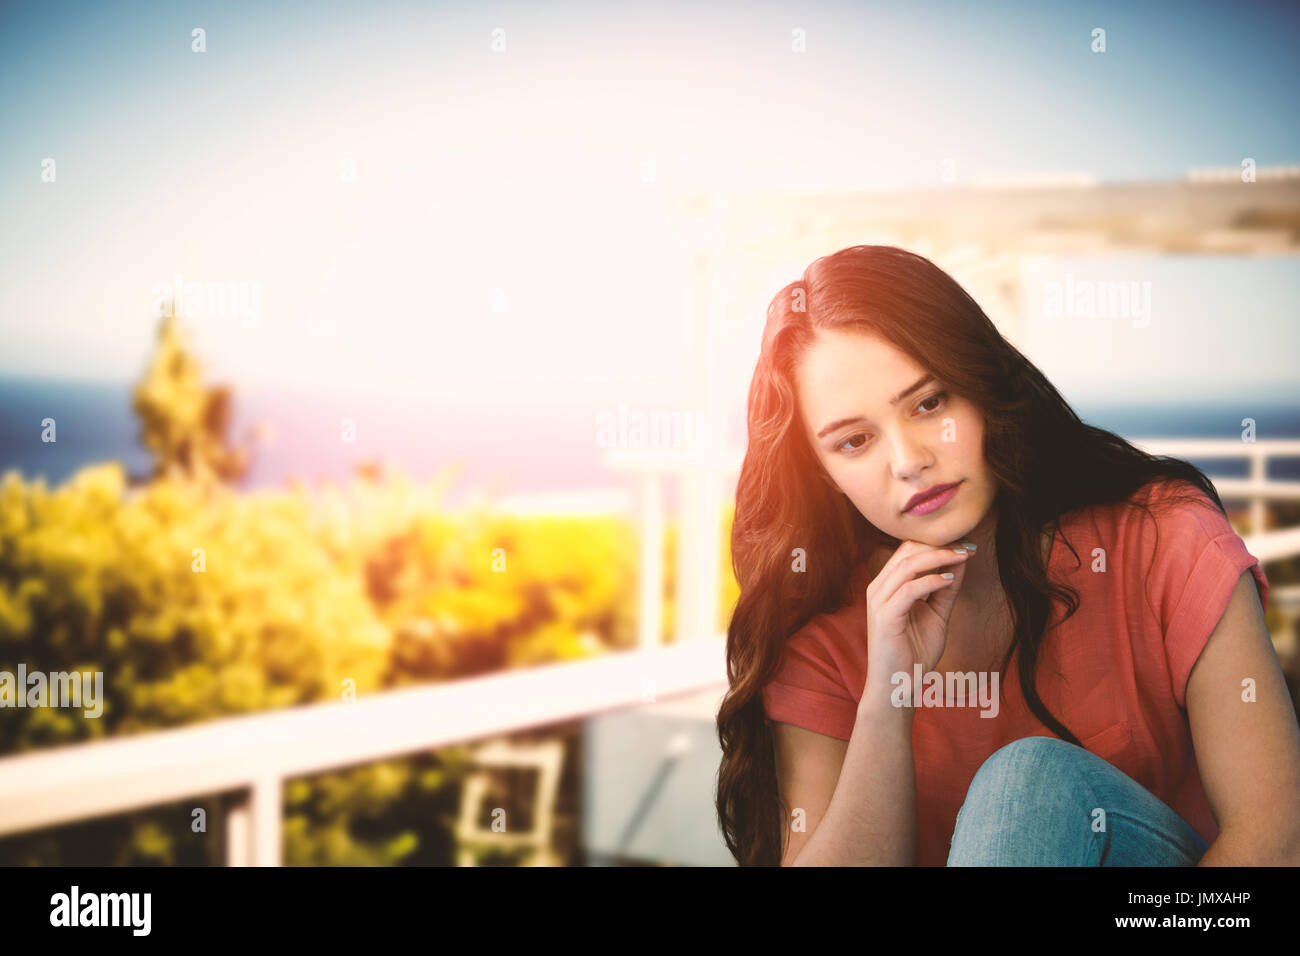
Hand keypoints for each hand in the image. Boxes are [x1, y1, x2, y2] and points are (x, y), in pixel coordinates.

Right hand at [862, 539, 972, 702]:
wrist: (897, 687)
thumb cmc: (913, 653)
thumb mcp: (936, 614)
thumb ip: (945, 589)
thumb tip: (960, 561)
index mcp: (887, 585)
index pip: (908, 550)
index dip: (936, 542)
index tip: (965, 542)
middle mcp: (878, 588)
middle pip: (907, 551)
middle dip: (940, 545)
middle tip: (967, 546)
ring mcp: (879, 601)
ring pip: (907, 565)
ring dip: (939, 557)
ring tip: (963, 556)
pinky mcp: (885, 617)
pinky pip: (908, 590)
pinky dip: (931, 581)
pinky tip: (950, 580)